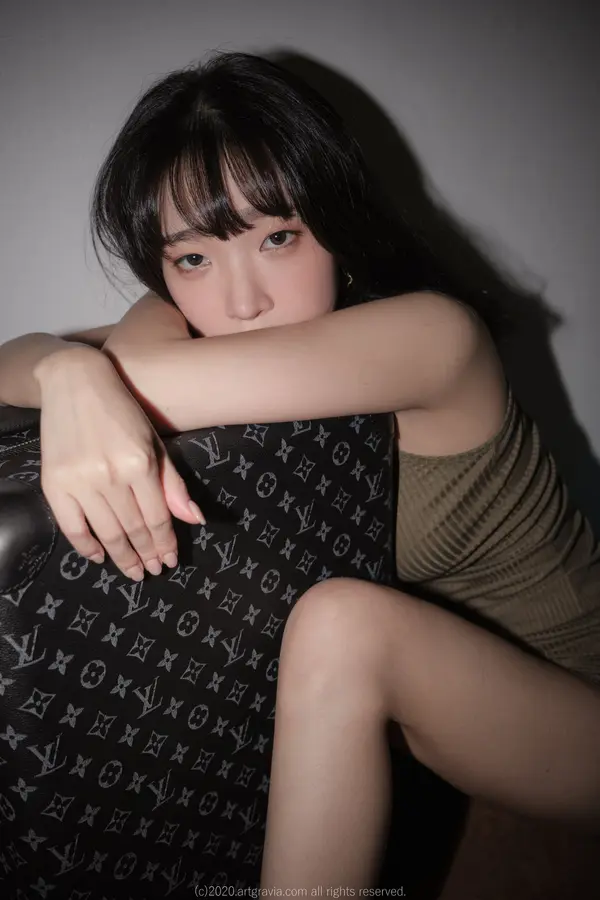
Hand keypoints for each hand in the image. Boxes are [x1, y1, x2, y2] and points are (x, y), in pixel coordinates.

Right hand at [35, 346, 203, 579]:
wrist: (74, 382)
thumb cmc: (122, 411)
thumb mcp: (155, 442)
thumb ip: (173, 484)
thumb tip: (194, 520)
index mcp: (140, 464)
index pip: (157, 517)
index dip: (165, 543)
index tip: (170, 561)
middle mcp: (110, 476)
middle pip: (133, 529)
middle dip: (146, 555)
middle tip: (152, 572)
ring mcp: (79, 481)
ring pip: (106, 532)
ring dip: (122, 557)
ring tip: (133, 571)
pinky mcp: (53, 483)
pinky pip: (71, 527)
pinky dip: (86, 547)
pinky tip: (99, 556)